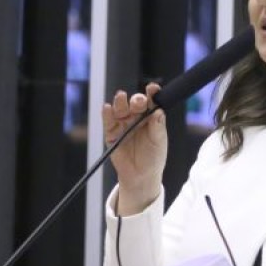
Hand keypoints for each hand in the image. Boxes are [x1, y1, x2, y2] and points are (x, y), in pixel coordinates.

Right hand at [101, 82, 166, 214]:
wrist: (141, 176)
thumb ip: (158, 127)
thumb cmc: (153, 158)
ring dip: (120, 102)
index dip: (152, 93)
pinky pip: (108, 121)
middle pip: (135, 103)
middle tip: (139, 101)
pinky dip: (107, 114)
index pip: (152, 101)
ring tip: (121, 97)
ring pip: (121, 109)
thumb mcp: (159, 142)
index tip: (153, 88)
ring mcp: (123, 124)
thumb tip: (159, 111)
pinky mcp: (111, 132)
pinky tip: (107, 108)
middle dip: (137, 100)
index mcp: (151, 117)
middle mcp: (137, 117)